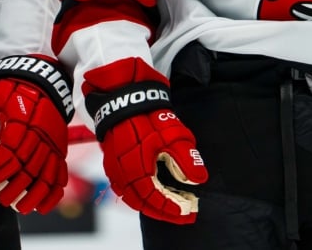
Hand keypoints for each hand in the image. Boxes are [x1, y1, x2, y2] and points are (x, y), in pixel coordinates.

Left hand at [0, 55, 73, 213]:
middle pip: (29, 164)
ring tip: (18, 205)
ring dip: (32, 194)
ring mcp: (52, 142)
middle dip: (13, 184)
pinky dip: (52, 193)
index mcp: (22, 118)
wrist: (41, 79)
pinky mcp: (60, 149)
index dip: (2, 162)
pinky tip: (41, 206)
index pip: (14, 145)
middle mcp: (40, 132)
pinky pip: (60, 175)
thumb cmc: (12, 89)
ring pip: (46, 174)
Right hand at [85, 58, 206, 223]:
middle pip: (141, 202)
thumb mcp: (173, 134)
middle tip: (182, 214)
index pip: (154, 199)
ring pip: (131, 197)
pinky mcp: (112, 162)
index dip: (171, 209)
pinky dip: (138, 196)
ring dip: (150, 205)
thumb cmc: (147, 114)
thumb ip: (186, 159)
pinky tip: (151, 194)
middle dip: (162, 211)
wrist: (123, 96)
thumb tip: (199, 179)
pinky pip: (123, 188)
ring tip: (169, 207)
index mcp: (136, 169)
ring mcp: (114, 168)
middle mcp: (122, 173)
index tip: (188, 212)